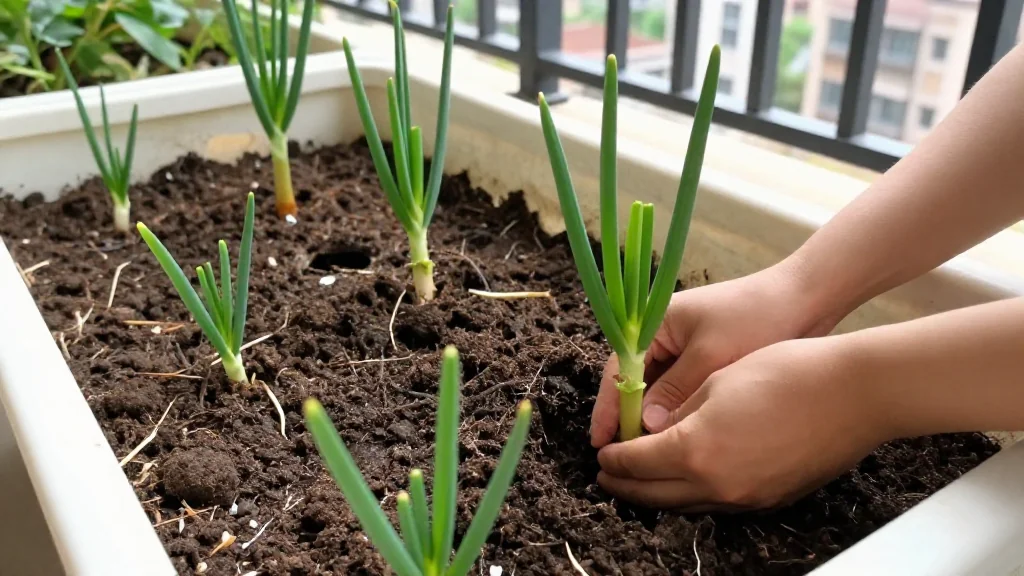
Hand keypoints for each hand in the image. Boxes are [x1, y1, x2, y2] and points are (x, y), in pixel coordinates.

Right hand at [591, 264, 839, 446]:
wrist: (806, 300)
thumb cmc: (755, 318)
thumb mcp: (711, 356)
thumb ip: (676, 391)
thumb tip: (647, 428)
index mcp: (656, 323)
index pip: (620, 368)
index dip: (609, 407)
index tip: (601, 441)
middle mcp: (666, 335)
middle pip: (637, 382)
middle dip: (630, 417)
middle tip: (622, 456)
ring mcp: (687, 349)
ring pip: (661, 391)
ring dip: (655, 418)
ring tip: (648, 454)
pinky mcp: (708, 362)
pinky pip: (683, 392)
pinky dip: (678, 413)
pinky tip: (678, 438)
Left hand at [595, 338, 888, 509]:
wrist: (855, 392)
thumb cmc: (785, 371)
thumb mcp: (717, 379)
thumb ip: (677, 411)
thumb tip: (650, 430)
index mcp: (695, 450)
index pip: (636, 463)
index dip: (613, 459)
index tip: (601, 453)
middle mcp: (717, 484)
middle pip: (654, 494)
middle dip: (626, 486)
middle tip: (607, 476)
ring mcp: (746, 497)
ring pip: (686, 505)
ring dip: (658, 494)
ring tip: (641, 481)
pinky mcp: (771, 499)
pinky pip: (718, 504)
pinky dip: (692, 495)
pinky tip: (687, 480)